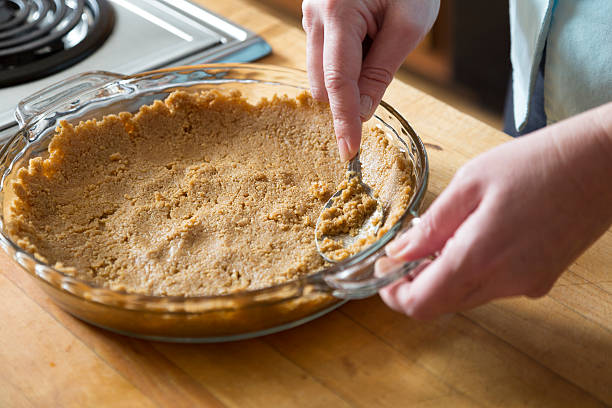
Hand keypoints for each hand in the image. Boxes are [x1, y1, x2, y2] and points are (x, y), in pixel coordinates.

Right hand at [302, 0, 438, 160]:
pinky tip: (366, 40)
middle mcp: (314, 14)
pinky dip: (344, 64)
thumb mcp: (409, 24)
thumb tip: (362, 112)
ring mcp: (309, 15)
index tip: (348, 151)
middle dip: (348, 94)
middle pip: (322, 83)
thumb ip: (381, 71)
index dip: (344, 120)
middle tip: (382, 67)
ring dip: (347, 78)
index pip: (338, 81)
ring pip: (320, 73)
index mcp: (338, 11)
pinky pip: (323, 57)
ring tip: (376, 43)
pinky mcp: (313, 18)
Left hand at [379, 103, 611, 318]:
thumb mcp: (470, 183)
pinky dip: (473, 271)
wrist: (601, 164)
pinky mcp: (540, 281)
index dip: (394, 294)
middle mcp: (504, 282)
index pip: (421, 304)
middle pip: (441, 305)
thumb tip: (399, 252)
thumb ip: (431, 225)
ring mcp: (525, 285)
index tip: (385, 272)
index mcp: (479, 256)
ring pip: (466, 297)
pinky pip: (492, 287)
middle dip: (415, 284)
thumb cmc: (537, 163)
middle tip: (408, 250)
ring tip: (444, 235)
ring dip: (444, 276)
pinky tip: (476, 237)